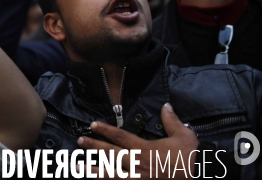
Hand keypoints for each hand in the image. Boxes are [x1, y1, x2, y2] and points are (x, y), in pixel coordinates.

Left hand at [78, 104, 198, 178]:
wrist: (201, 177)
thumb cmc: (190, 160)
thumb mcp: (185, 137)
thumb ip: (172, 121)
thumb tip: (166, 106)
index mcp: (145, 149)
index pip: (121, 137)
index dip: (106, 130)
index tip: (93, 125)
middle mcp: (138, 164)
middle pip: (111, 155)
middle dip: (93, 148)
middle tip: (79, 142)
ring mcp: (138, 179)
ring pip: (111, 175)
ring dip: (94, 171)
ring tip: (78, 168)